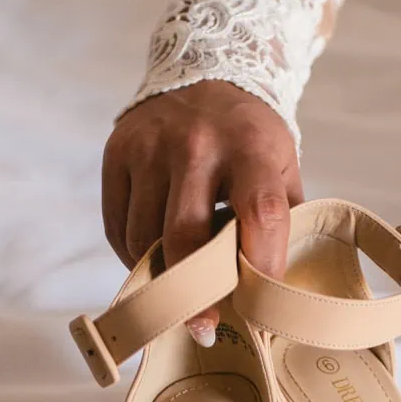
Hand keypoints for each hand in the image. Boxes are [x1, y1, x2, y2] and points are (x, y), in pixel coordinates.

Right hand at [102, 81, 301, 343]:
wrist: (205, 73)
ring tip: (180, 293)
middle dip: (194, 292)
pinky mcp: (116, 154)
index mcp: (250, 146)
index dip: (260, 265)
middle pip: (185, 234)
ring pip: (143, 237)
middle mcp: (195, 143)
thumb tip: (279, 295)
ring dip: (161, 277)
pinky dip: (133, 256)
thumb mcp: (283, 167)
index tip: (260, 308)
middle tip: (204, 329)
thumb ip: (283, 223)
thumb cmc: (251, 137)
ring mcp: (149, 146)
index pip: (259, 212)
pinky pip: (117, 227)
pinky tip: (154, 262)